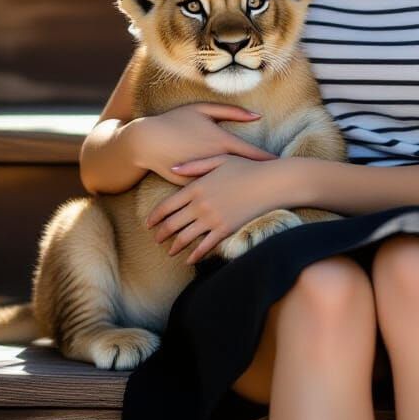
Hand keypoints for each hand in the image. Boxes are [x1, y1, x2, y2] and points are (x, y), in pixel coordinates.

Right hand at [128, 102, 277, 186]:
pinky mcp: (192, 188)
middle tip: (281, 182)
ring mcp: (204, 177)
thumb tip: (257, 115)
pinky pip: (212, 193)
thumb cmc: (175, 121)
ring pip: (230, 186)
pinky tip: (237, 202)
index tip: (284, 165)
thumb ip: (231, 111)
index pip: (252, 153)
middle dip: (263, 177)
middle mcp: (215, 161)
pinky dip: (224, 197)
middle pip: (245, 172)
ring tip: (264, 194)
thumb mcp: (202, 109)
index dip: (269, 160)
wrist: (146, 142)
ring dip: (246, 190)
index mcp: (221, 141)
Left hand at [146, 155, 285, 264]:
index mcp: (196, 187)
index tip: (148, 223)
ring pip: (185, 237)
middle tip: (156, 239)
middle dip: (161, 233)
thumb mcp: (219, 159)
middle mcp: (200, 205)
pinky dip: (195, 255)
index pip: (167, 206)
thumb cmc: (246, 167)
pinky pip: (205, 246)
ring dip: (175, 246)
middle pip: (172, 224)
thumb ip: (194, 165)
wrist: (270, 182)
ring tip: (170, 251)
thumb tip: (172, 169)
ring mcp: (212, 219)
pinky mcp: (225, 230)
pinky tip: (190, 260)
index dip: (155, 217)